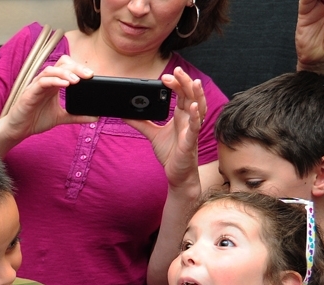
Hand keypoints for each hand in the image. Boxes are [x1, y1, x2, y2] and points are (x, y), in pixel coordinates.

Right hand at [0, 56, 96, 141]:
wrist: (19, 129)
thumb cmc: (36, 119)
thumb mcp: (61, 117)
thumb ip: (76, 116)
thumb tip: (95, 117)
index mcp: (53, 84)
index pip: (67, 68)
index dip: (79, 68)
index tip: (92, 76)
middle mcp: (46, 81)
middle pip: (61, 65)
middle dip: (76, 68)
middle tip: (89, 75)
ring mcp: (37, 85)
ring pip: (52, 70)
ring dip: (65, 73)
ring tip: (77, 80)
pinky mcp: (30, 92)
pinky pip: (42, 81)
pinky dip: (54, 81)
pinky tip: (64, 84)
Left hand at [128, 66, 203, 189]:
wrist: (177, 174)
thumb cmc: (170, 153)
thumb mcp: (152, 134)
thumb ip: (140, 123)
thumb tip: (125, 114)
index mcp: (181, 115)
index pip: (181, 93)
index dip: (175, 83)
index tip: (164, 77)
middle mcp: (188, 119)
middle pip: (190, 95)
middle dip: (184, 82)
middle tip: (175, 71)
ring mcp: (191, 130)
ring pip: (198, 107)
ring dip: (196, 94)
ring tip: (194, 82)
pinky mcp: (190, 142)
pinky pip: (195, 127)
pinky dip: (196, 117)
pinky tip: (193, 108)